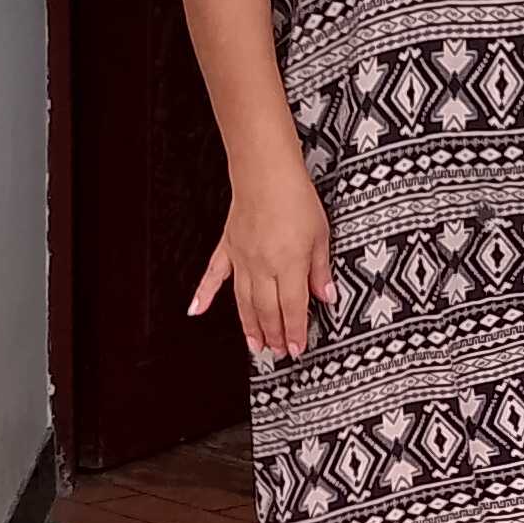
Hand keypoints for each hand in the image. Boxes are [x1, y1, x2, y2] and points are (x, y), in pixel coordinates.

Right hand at [187, 160, 331, 360]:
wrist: (265, 171)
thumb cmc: (294, 197)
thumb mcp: (321, 234)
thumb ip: (321, 269)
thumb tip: (326, 296)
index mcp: (288, 265)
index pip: (293, 308)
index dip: (295, 332)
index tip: (297, 348)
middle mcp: (263, 267)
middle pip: (267, 311)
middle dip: (273, 335)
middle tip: (278, 352)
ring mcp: (242, 259)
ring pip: (244, 302)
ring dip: (249, 326)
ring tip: (255, 345)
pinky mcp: (228, 247)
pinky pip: (214, 275)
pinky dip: (204, 294)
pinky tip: (196, 310)